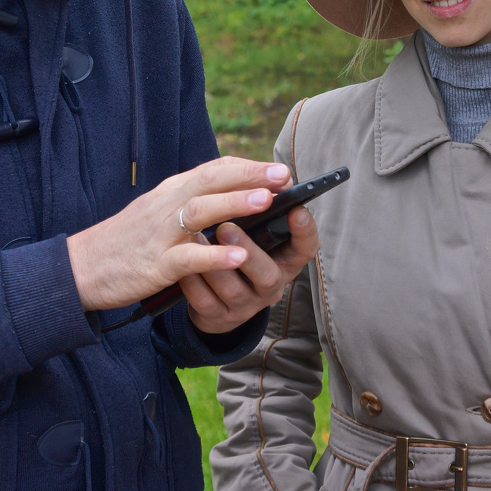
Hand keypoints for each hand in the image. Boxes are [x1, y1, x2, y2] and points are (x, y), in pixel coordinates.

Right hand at [66, 156, 290, 311]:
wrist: (81, 267)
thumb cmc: (125, 241)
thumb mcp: (157, 212)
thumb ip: (190, 202)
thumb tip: (230, 195)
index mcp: (169, 192)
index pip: (212, 170)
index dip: (246, 168)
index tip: (276, 170)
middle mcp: (166, 206)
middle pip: (209, 181)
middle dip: (248, 176)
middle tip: (283, 175)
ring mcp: (159, 234)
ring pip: (199, 211)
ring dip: (234, 204)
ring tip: (266, 202)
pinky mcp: (154, 265)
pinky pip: (187, 258)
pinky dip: (213, 255)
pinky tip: (237, 256)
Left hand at [180, 202, 318, 334]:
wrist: (213, 294)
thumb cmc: (237, 249)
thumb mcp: (254, 231)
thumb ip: (256, 207)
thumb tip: (263, 172)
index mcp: (284, 260)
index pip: (306, 248)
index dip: (305, 231)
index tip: (295, 209)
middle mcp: (269, 285)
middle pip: (268, 274)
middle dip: (248, 251)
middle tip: (226, 228)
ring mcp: (244, 305)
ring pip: (233, 291)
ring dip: (214, 266)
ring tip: (197, 239)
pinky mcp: (217, 317)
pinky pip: (205, 303)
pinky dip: (194, 283)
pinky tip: (184, 266)